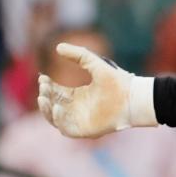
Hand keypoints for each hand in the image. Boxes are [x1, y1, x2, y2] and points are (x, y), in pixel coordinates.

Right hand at [37, 43, 156, 137]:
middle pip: (53, 104)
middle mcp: (77, 108)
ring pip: (54, 118)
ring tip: (43, 97)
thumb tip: (58, 46)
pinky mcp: (84, 130)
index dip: (47, 85)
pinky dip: (58, 120)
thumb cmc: (117, 81)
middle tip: (43, 86)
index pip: (56, 92)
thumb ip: (79, 55)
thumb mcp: (95, 64)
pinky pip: (65, 129)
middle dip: (45, 95)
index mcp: (79, 95)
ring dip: (46, 109)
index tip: (42, 77)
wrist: (133, 97)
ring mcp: (80, 120)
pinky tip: (57, 108)